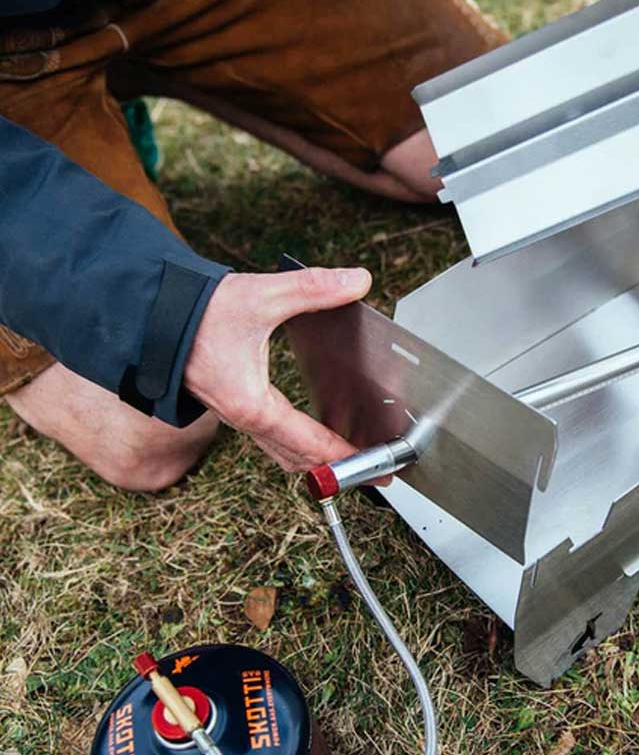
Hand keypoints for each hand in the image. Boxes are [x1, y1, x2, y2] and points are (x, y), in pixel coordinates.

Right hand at [184, 267, 369, 471]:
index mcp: (251, 404)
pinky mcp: (232, 404)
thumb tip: (356, 281)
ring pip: (283, 452)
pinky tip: (315, 434)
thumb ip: (313, 289)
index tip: (376, 466)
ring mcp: (235, 414)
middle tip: (376, 473)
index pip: (310, 443)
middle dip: (340, 467)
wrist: (145, 312)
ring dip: (317, 459)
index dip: (347, 455)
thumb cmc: (193, 311)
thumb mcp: (260, 295)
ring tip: (353, 459)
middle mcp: (242, 417)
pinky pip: (270, 437)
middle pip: (299, 458)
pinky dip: (297, 444)